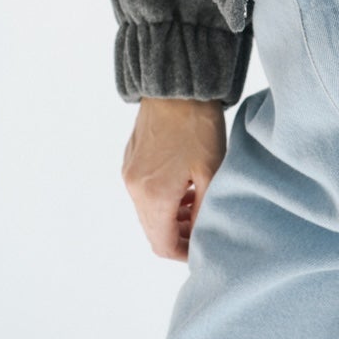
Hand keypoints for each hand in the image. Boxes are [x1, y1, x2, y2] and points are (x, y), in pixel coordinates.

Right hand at [122, 96, 226, 261]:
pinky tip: (183, 185)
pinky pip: (143, 192)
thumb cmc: (198, 126)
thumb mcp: (210, 172)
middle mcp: (134, 188)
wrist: (178, 85)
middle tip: (202, 227)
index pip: (162, 244)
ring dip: (170, 217)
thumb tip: (198, 238)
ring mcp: (129, 172)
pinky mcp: (130, 159)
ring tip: (196, 205)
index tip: (202, 248)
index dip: (183, 253)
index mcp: (153, 195)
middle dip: (177, 235)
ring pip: (147, 212)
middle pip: (152, 230)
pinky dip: (161, 198)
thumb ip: (202, 211)